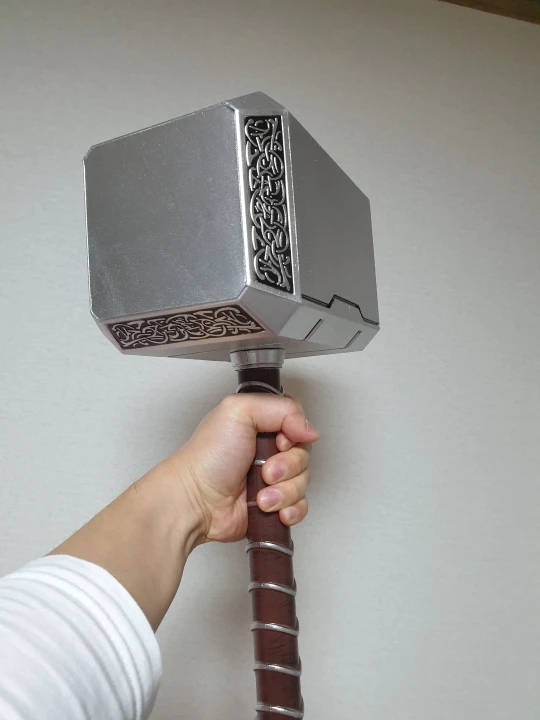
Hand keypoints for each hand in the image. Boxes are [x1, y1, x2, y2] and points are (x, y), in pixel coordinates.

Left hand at [164, 394, 318, 543]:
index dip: (296, 433)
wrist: (194, 501)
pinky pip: (300, 506)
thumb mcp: (239, 411)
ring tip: (261, 494)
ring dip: (284, 491)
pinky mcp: (274, 504)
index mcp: (261, 423)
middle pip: (304, 454)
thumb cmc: (207, 458)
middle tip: (265, 470)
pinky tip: (272, 509)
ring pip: (303, 482)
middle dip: (288, 466)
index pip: (299, 422)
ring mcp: (272, 478)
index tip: (280, 440)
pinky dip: (290, 509)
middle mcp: (268, 449)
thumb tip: (308, 427)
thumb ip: (281, 408)